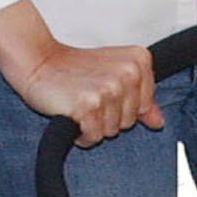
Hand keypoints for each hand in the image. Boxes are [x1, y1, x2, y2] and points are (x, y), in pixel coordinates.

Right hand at [15, 39, 162, 143]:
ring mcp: (108, 88)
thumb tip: (158, 122)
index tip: (105, 92)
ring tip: (80, 106)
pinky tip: (72, 116)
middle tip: (89, 99)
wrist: (38, 63)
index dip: (123, 106)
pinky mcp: (88, 105)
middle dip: (108, 117)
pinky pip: (94, 137)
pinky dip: (82, 135)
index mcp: (139, 60)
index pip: (145, 105)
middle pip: (130, 121)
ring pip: (112, 131)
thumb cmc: (75, 70)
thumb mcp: (113, 76)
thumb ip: (140, 98)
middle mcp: (127, 72)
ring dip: (94, 125)